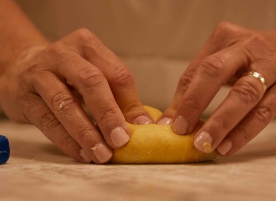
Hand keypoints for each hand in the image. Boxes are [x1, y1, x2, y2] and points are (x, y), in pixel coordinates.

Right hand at [0, 28, 152, 162]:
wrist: (22, 69)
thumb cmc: (68, 76)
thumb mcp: (94, 75)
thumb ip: (119, 97)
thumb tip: (143, 124)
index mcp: (87, 45)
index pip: (116, 74)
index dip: (130, 103)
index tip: (141, 128)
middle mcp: (62, 54)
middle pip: (90, 82)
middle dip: (107, 114)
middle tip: (120, 141)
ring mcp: (39, 73)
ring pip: (66, 104)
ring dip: (86, 133)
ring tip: (101, 154)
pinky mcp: (23, 96)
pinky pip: (48, 122)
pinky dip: (67, 141)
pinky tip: (82, 153)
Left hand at [158, 20, 275, 155]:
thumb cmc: (253, 59)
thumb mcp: (226, 61)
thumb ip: (198, 85)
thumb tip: (171, 120)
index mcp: (225, 38)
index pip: (197, 69)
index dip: (183, 98)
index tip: (172, 123)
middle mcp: (246, 48)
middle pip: (215, 72)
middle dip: (195, 102)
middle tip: (182, 130)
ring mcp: (269, 67)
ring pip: (242, 95)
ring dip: (220, 123)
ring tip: (205, 143)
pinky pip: (262, 114)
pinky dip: (242, 132)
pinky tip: (227, 146)